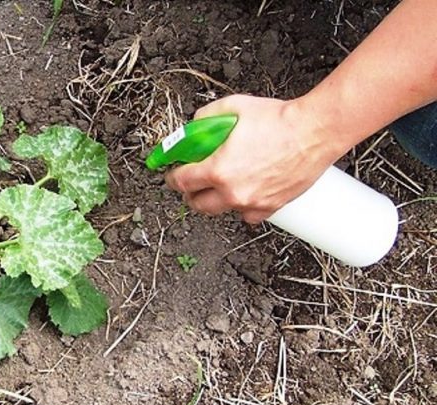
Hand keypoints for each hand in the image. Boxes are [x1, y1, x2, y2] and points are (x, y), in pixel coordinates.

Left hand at [165, 94, 345, 222]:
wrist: (315, 131)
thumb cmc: (279, 120)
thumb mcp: (233, 107)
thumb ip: (206, 118)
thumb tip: (194, 126)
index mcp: (218, 169)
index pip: (181, 182)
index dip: (172, 177)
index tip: (172, 174)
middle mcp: (232, 191)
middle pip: (197, 203)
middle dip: (190, 193)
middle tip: (192, 183)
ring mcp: (252, 202)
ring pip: (221, 210)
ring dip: (215, 200)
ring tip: (218, 186)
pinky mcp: (271, 207)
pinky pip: (247, 215)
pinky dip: (242, 206)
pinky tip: (243, 192)